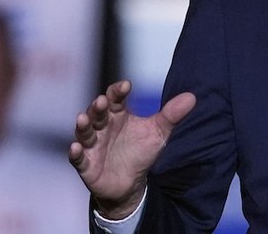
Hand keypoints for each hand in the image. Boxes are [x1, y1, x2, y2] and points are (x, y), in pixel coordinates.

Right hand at [68, 80, 195, 218]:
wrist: (130, 183)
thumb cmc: (140, 151)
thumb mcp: (158, 133)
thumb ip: (172, 115)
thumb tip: (192, 97)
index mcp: (117, 115)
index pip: (116, 99)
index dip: (118, 91)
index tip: (126, 85)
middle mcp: (102, 127)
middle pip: (98, 113)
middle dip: (98, 107)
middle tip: (102, 101)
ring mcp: (92, 145)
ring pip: (84, 133)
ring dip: (83, 126)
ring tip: (82, 118)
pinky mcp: (86, 165)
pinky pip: (78, 159)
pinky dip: (76, 153)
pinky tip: (75, 148)